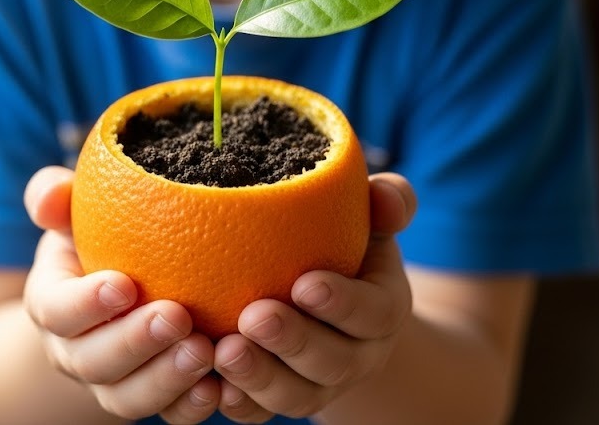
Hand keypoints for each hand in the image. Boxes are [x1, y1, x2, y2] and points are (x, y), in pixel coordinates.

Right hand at [22, 166, 219, 423]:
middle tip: (178, 317)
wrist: (120, 285)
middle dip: (135, 343)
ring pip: (126, 398)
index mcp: (52, 303)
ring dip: (165, 380)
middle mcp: (74, 351)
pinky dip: (191, 406)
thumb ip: (55, 195)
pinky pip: (166, 413)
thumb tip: (49, 195)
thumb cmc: (101, 234)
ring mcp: (111, 381)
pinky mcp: (150, 397)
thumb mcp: (75, 210)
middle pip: (92, 362)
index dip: (86, 303)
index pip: (56, 310)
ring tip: (206, 352)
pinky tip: (222, 387)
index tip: (124, 284)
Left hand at [213, 172, 415, 422]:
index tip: (304, 284)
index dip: (342, 304)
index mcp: (384, 308)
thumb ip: (387, 200)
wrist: (327, 295)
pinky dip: (240, 405)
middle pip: (334, 363)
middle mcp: (359, 354)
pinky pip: (263, 413)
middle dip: (294, 343)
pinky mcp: (283, 397)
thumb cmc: (344, 239)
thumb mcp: (371, 217)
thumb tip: (382, 195)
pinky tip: (211, 387)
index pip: (373, 313)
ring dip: (261, 378)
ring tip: (224, 352)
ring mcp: (321, 384)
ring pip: (298, 396)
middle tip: (253, 317)